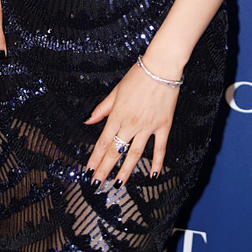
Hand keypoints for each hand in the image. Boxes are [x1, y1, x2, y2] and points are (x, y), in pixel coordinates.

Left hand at [84, 63, 179, 186]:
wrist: (161, 67)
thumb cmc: (138, 75)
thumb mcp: (116, 90)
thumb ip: (102, 108)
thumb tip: (88, 120)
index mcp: (117, 114)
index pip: (103, 142)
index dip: (95, 159)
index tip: (89, 172)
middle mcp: (131, 123)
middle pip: (115, 151)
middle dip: (105, 169)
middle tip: (97, 185)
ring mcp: (148, 126)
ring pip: (134, 154)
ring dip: (125, 171)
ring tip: (118, 184)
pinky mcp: (163, 125)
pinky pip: (160, 148)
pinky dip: (157, 162)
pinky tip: (153, 174)